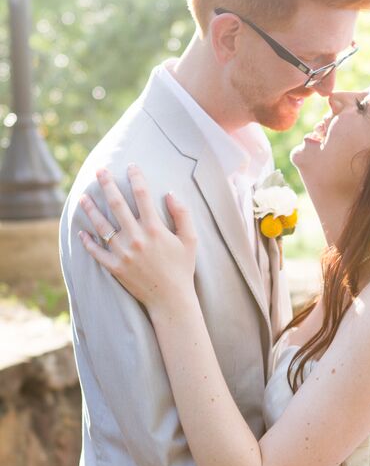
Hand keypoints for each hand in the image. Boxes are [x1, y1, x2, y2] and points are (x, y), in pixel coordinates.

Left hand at [79, 165, 196, 309]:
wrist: (171, 299)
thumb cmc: (182, 268)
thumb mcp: (190, 240)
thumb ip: (183, 214)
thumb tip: (170, 194)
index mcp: (155, 228)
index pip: (142, 195)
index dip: (136, 177)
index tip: (131, 166)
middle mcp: (136, 238)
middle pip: (116, 204)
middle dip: (106, 184)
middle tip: (99, 170)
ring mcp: (123, 253)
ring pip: (101, 225)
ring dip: (90, 209)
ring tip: (83, 197)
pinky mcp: (115, 267)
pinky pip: (96, 252)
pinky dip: (87, 242)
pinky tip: (82, 232)